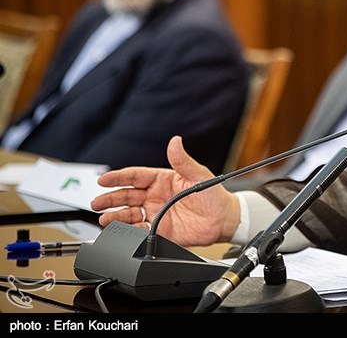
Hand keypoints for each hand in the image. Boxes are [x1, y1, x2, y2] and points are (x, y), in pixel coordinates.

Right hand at [90, 135, 240, 246]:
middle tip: (97, 202)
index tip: (104, 179)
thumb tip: (175, 141)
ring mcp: (155, 214)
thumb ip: (183, 160)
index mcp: (161, 180)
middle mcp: (155, 197)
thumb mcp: (198, 174)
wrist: (223, 219)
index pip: (135, 176)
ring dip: (115, 216)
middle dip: (110, 198)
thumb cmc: (212, 194)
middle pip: (126, 196)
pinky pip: (139, 231)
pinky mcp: (159, 231)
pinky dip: (128, 232)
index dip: (118, 177)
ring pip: (129, 214)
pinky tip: (121, 231)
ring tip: (105, 218)